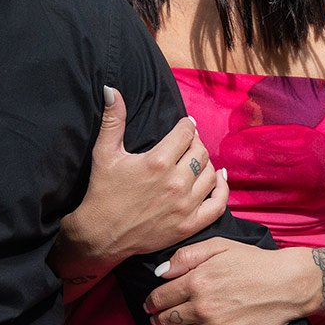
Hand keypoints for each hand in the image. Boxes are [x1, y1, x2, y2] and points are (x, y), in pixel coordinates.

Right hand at [58, 87, 228, 275]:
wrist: (102, 234)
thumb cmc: (103, 191)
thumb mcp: (105, 152)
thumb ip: (113, 120)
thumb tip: (111, 90)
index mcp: (157, 161)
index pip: (186, 133)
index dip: (186, 126)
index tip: (184, 125)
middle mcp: (176, 182)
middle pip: (201, 151)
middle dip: (195, 143)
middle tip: (187, 143)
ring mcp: (185, 205)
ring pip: (211, 174)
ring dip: (206, 163)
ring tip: (195, 161)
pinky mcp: (190, 224)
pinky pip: (218, 204)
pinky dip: (222, 189)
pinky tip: (218, 179)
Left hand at [144, 239, 318, 324]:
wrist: (286, 284)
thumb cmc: (252, 262)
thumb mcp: (218, 246)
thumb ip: (186, 256)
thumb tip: (160, 272)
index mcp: (197, 280)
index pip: (161, 296)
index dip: (150, 302)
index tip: (148, 304)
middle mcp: (202, 306)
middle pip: (167, 318)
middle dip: (156, 319)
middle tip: (153, 319)